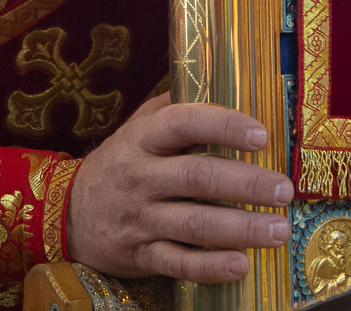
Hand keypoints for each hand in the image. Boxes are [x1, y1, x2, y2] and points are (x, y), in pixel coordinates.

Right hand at [66, 93, 293, 281]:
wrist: (67, 212)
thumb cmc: (121, 161)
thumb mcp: (138, 125)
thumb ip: (176, 106)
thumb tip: (226, 84)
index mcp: (142, 138)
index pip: (183, 123)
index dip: (223, 126)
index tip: (261, 135)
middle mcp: (141, 176)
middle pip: (197, 177)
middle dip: (246, 184)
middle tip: (284, 190)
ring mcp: (140, 218)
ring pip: (194, 224)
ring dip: (241, 229)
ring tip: (278, 230)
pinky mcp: (140, 255)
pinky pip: (179, 263)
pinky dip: (211, 267)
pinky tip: (242, 265)